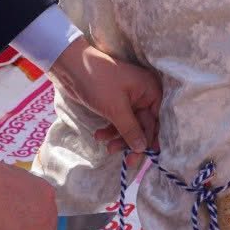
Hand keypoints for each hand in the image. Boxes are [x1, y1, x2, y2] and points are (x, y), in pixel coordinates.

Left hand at [49, 39, 160, 153]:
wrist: (72, 66)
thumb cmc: (98, 82)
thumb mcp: (116, 109)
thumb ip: (131, 130)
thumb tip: (143, 149)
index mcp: (150, 90)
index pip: (157, 121)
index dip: (151, 140)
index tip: (144, 157)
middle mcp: (143, 95)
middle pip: (144, 126)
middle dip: (132, 142)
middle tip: (126, 162)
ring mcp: (129, 99)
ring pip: (129, 126)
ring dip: (119, 138)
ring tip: (106, 146)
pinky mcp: (115, 103)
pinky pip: (118, 122)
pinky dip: (110, 130)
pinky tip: (99, 135)